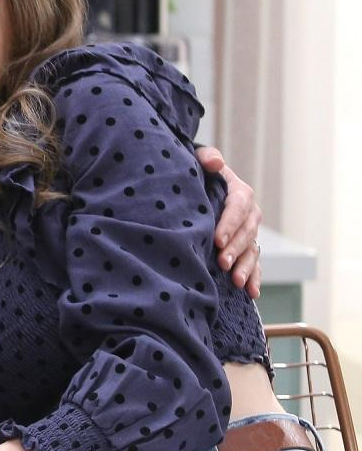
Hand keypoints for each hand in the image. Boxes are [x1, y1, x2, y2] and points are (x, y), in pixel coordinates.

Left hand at [196, 145, 261, 296]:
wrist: (197, 184)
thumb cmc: (196, 172)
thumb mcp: (199, 159)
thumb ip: (207, 158)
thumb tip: (214, 162)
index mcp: (239, 192)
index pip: (239, 207)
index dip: (229, 224)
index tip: (216, 240)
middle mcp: (248, 214)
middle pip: (246, 232)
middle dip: (235, 249)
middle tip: (222, 263)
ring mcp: (248, 232)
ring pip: (251, 250)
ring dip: (246, 266)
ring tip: (236, 282)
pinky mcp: (245, 246)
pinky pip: (254, 263)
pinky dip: (254, 277)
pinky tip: (251, 292)